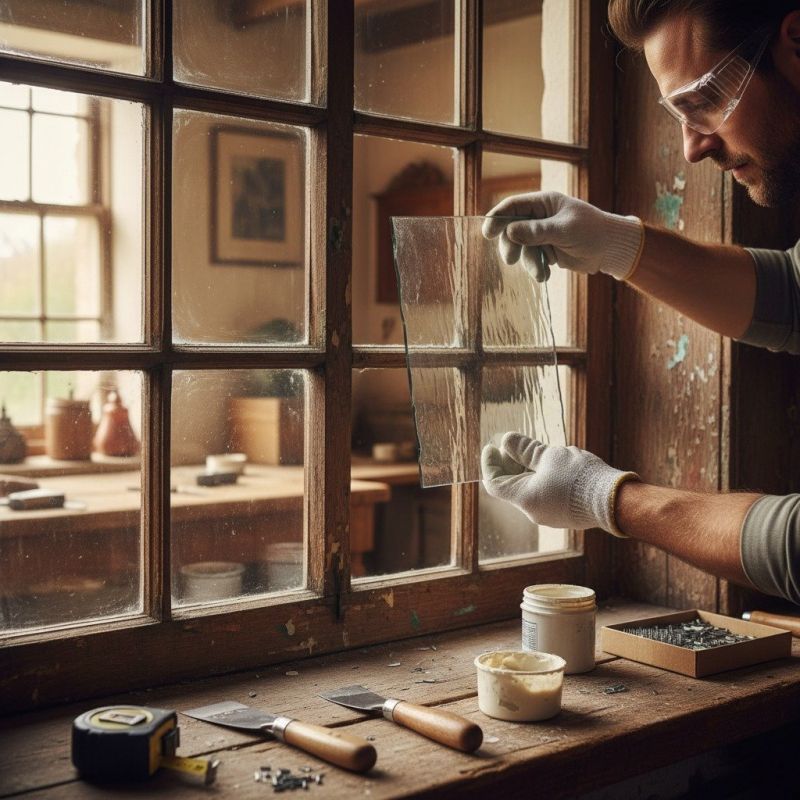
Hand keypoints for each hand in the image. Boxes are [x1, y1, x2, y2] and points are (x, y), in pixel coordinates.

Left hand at [481, 432, 638, 535]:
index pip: (495, 483)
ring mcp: (550, 515)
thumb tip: (506, 442)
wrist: (616, 500)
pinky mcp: (565, 513)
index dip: (490, 464)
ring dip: (528, 469)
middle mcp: (534, 512)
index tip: (492, 447)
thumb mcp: (549, 456)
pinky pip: (546, 493)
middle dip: (510, 463)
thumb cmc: (579, 477)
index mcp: (525, 499)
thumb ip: (525, 450)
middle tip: (514, 444)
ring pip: (530, 489)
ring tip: (536, 450)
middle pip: (512, 486)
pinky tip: (553, 463)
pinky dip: (542, 477)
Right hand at [482, 191, 643, 280]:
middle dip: (511, 246)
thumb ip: (536, 231)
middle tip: (510, 260)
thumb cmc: (592, 232)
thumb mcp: (564, 230)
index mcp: (544, 203)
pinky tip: (546, 275)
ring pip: (522, 249)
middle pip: (511, 230)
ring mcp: (542, 235)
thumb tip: (509, 232)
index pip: (513, 207)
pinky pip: (531, 259)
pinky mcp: (546, 251)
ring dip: (529, 263)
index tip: (488, 232)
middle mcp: (539, 217)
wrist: (611, 249)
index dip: (498, 218)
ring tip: (542, 274)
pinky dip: (536, 268)